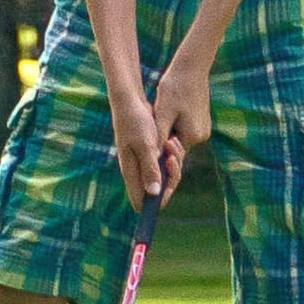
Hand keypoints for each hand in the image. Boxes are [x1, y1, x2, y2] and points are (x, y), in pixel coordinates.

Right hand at [110, 83, 178, 207]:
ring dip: (174, 162)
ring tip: (172, 143)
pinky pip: (165, 164)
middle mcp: (136, 172)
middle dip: (171, 176)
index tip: (169, 186)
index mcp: (131, 173)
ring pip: (164, 176)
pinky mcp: (149, 154)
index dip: (158, 201)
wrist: (130, 101)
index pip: (142, 202)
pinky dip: (172, 155)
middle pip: (158, 190)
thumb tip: (153, 193)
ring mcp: (142, 163)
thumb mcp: (145, 144)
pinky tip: (172, 141)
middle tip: (172, 157)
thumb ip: (149, 169)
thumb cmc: (134, 121)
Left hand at [150, 53, 215, 191]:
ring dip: (166, 135)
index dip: (160, 162)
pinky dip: (172, 128)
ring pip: (179, 140)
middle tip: (148, 134)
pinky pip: (183, 131)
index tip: (149, 162)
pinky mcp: (200, 121)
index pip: (173, 158)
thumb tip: (152, 160)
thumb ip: (158, 139)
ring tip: (157, 119)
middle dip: (163, 146)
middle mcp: (201, 136)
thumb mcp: (162, 114)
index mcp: (192, 136)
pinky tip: (164, 115)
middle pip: (176, 150)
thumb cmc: (175, 88)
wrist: (192, 67)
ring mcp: (202, 128)